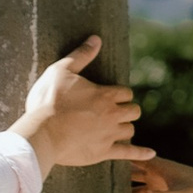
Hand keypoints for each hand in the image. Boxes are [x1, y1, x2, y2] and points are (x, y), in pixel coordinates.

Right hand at [14, 36, 143, 173]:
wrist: (42, 133)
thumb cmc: (49, 100)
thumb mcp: (61, 70)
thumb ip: (81, 55)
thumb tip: (96, 39)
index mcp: (105, 95)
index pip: (126, 92)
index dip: (120, 94)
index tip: (111, 96)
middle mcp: (112, 114)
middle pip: (133, 111)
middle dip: (127, 109)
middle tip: (115, 111)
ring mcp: (109, 135)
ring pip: (130, 131)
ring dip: (125, 128)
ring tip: (116, 128)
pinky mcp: (103, 152)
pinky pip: (129, 153)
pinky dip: (141, 153)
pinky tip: (150, 153)